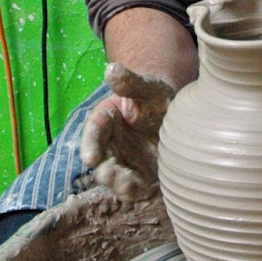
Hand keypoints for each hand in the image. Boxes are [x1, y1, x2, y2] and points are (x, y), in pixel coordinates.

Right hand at [78, 62, 174, 201]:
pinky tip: (146, 192)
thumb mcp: (146, 87)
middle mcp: (110, 144)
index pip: (93, 132)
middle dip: (103, 169)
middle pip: (101, 160)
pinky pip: (135, 187)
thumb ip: (129, 82)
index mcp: (105, 120)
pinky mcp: (140, 174)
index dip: (90, 145)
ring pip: (115, 176)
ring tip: (128, 185)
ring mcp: (124, 161)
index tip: (90, 157)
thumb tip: (111, 68)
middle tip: (109, 175)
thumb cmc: (154, 96)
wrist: (171, 112)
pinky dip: (138, 192)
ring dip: (118, 183)